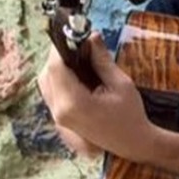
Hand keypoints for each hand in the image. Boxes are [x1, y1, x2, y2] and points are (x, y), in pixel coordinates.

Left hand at [37, 34, 155, 162]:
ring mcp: (58, 118)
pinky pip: (51, 94)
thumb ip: (102, 60)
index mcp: (74, 103)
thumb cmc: (130, 116)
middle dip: (60, 57)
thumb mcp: (121, 83)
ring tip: (80, 62)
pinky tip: (78, 77)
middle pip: (48, 74)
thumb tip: (91, 37)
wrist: (133, 144)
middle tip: (80, 47)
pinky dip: (60, 81)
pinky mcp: (60, 120)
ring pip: (46, 83)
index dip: (62, 47)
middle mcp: (60, 111)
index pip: (56, 67)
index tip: (74, 34)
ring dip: (58, 68)